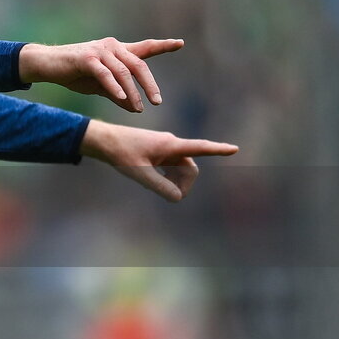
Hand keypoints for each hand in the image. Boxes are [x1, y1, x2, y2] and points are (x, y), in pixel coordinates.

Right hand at [18, 37, 184, 112]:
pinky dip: (115, 87)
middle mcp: (112, 47)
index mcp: (118, 51)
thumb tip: (137, 108)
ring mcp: (100, 51)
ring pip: (123, 72)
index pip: (145, 48)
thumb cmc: (74, 73)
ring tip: (140, 108)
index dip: (163, 45)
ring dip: (133, 92)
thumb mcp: (100, 86)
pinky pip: (106, 74)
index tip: (180, 43)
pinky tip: (122, 99)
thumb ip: (119, 95)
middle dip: (150, 85)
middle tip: (157, 102)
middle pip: (138, 65)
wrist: (47, 64)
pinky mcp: (87, 58)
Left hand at [80, 120, 238, 201]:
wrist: (104, 141)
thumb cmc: (121, 154)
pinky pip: (171, 168)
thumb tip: (178, 198)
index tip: (234, 148)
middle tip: (169, 195)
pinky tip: (151, 179)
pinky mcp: (157, 152)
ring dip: (174, 182)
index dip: (218, 149)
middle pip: (190, 168)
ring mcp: (164, 148)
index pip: (199, 147)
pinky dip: (166, 177)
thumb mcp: (140, 173)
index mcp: (170, 145)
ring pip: (180, 169)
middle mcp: (171, 144)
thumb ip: (160, 187)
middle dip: (184, 184)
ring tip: (153, 184)